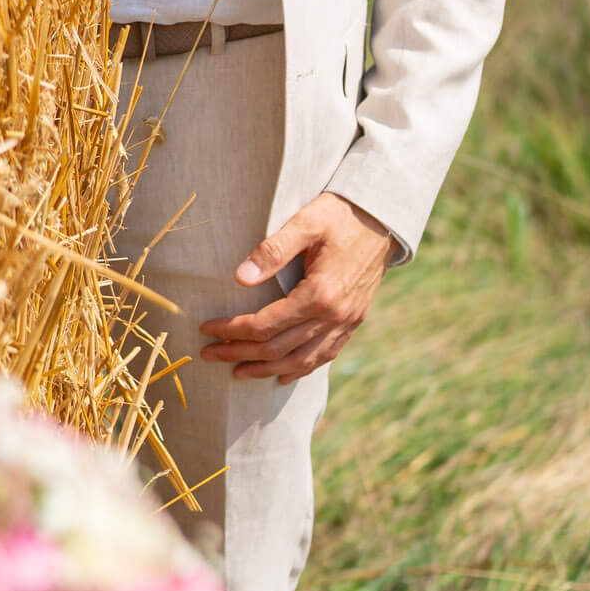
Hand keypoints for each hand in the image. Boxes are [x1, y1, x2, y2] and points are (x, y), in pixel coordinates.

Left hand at [199, 192, 393, 385]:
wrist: (383, 218)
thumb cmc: (340, 215)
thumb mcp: (305, 223)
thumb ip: (272, 251)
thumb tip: (239, 278)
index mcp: (319, 294)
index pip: (264, 325)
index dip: (231, 331)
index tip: (206, 330)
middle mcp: (334, 316)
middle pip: (278, 348)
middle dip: (239, 354)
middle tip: (209, 354)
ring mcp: (347, 322)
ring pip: (301, 361)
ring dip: (267, 369)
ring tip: (238, 372)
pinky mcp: (354, 321)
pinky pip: (325, 355)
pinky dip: (301, 369)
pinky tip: (283, 375)